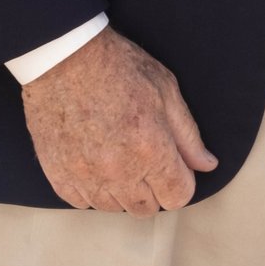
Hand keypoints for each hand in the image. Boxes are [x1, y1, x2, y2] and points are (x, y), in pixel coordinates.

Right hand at [20, 28, 216, 215]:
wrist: (62, 57)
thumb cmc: (116, 66)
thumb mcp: (166, 90)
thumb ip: (188, 134)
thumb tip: (206, 164)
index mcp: (151, 149)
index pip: (178, 196)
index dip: (181, 181)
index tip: (173, 165)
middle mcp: (119, 171)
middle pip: (147, 208)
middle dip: (153, 188)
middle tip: (144, 157)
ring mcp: (86, 176)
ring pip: (114, 208)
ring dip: (121, 190)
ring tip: (117, 157)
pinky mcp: (59, 175)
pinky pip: (82, 203)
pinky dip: (91, 189)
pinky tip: (93, 163)